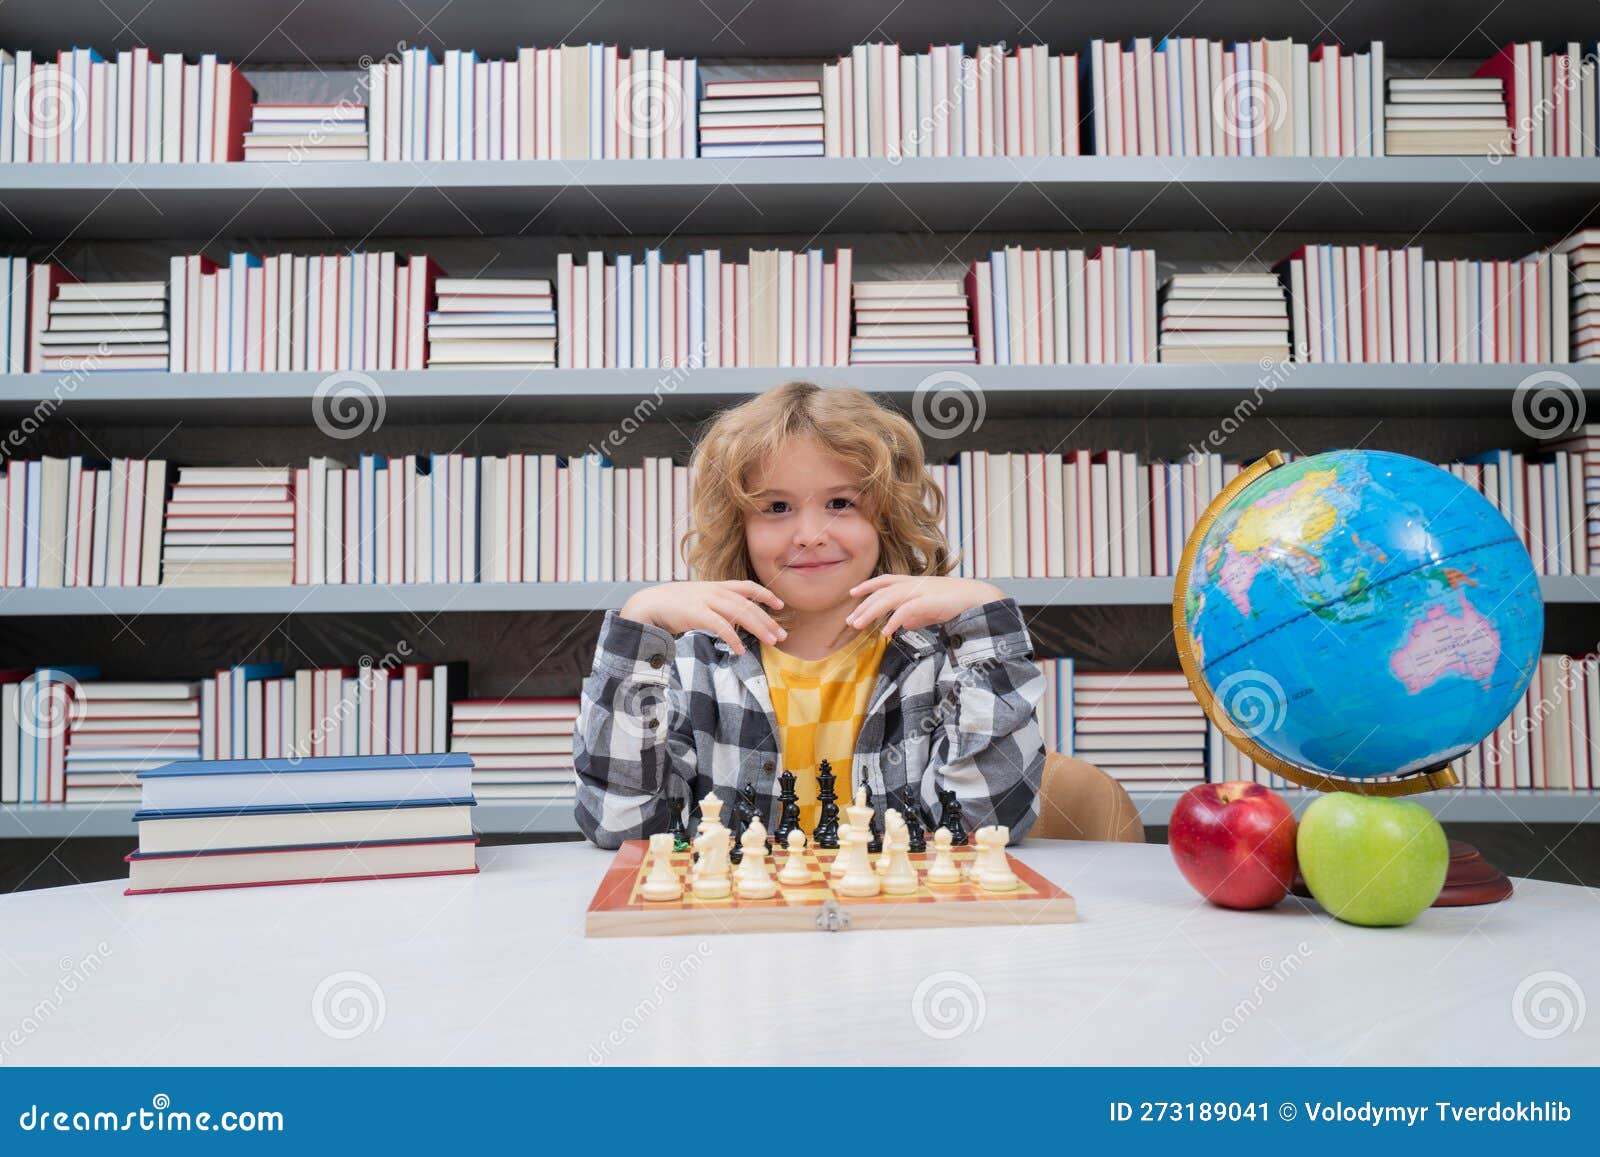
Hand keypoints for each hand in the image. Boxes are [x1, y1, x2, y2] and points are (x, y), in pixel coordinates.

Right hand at [619, 581, 786, 655]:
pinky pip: (720, 626)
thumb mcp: (699, 601)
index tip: (780, 604)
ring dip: (758, 628)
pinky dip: (733, 638)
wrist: (648, 604)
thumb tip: (735, 623)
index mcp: (716, 586)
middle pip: (748, 604)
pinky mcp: (695, 613)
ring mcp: (705, 600)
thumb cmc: (674, 606)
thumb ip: (717, 608)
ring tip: (771, 642)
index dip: (765, 594)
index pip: (747, 586)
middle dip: (768, 620)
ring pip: (740, 613)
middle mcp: (714, 591)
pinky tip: (741, 650)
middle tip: (782, 636)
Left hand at [844, 575, 1004, 636]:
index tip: (853, 593)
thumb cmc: (957, 604)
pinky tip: (885, 632)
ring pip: (888, 599)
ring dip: (870, 612)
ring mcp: (921, 591)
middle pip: (882, 591)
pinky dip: (893, 621)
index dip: (868, 585)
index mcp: (915, 583)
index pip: (886, 580)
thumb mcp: (932, 610)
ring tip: (857, 626)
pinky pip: (905, 611)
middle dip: (864, 605)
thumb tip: (904, 626)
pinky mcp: (929, 602)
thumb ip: (917, 616)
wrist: (980, 599)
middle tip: (849, 620)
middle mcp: (915, 584)